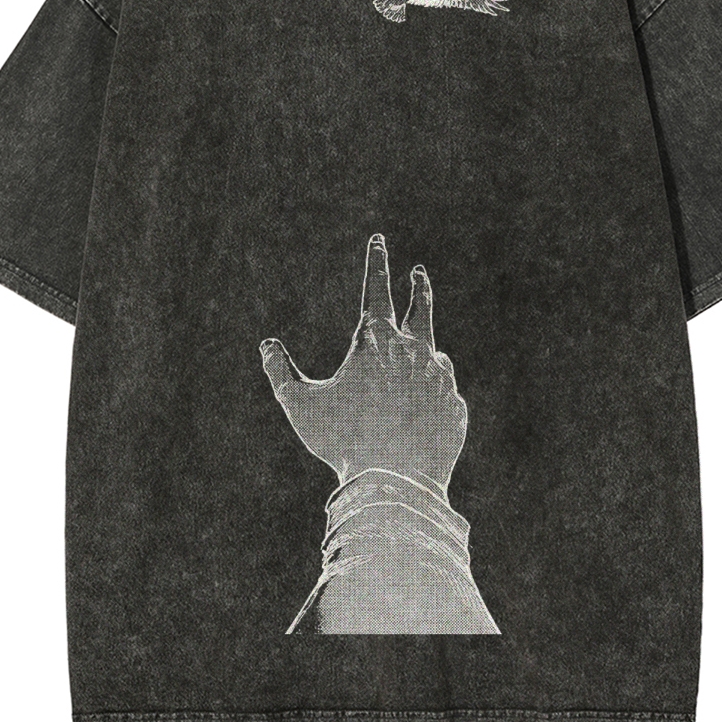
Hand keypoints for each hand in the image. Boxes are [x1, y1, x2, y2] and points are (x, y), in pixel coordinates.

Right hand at [260, 234, 467, 497]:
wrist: (397, 483)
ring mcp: (439, 376)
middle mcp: (413, 349)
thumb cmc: (343, 441)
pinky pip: (443, 393)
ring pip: (432, 352)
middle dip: (417, 286)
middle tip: (418, 272)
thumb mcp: (301, 406)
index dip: (376, 260)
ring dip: (422, 349)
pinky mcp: (455, 405)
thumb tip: (266, 345)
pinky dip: (431, 394)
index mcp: (376, 339)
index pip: (375, 286)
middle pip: (420, 306)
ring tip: (415, 356)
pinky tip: (421, 411)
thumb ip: (281, 372)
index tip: (379, 239)